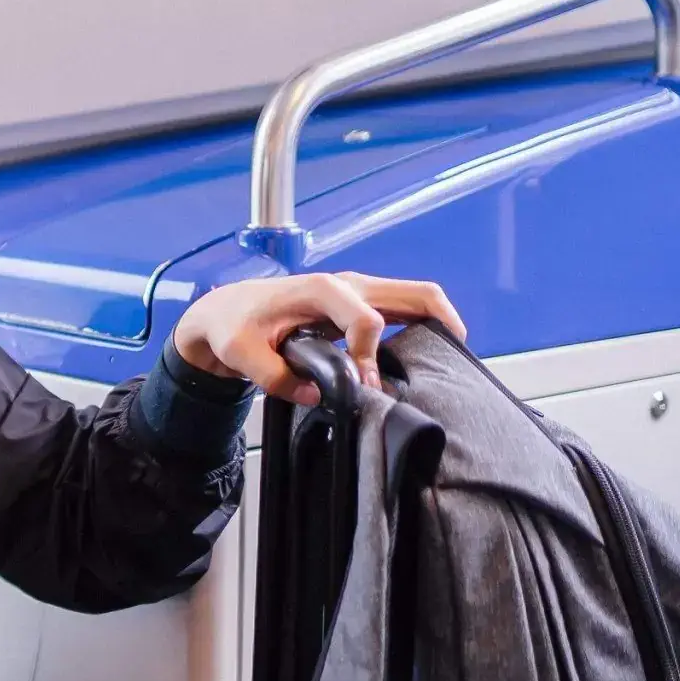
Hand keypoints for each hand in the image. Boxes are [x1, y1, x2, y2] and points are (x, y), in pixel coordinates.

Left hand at [172, 271, 464, 401]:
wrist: (226, 310)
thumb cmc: (233, 325)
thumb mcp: (241, 355)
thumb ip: (276, 378)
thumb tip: (316, 395)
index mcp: (320, 291)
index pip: (366, 320)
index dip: (369, 357)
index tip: (362, 385)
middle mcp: (348, 285)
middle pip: (416, 293)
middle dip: (441, 325)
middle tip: (453, 363)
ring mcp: (358, 292)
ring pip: (418, 298)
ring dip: (438, 325)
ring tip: (445, 363)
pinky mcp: (360, 304)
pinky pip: (404, 309)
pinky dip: (422, 327)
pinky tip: (421, 358)